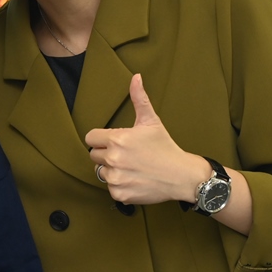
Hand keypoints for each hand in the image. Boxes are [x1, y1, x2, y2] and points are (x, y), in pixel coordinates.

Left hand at [84, 74, 206, 204]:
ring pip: (101, 172)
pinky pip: (110, 187)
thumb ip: (139, 98)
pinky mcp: (120, 194)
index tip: (115, 142)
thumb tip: (136, 77)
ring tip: (131, 167)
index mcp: (116, 140)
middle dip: (106, 154)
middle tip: (126, 155)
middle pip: (94, 155)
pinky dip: (120, 185)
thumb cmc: (165, 147)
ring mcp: (116, 178)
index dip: (102, 139)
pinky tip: (134, 179)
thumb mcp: (151, 121)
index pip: (90, 138)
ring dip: (112, 170)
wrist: (181, 175)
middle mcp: (113, 159)